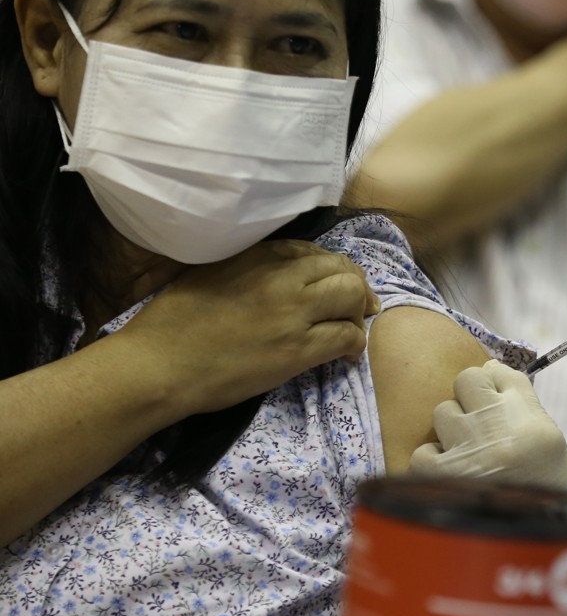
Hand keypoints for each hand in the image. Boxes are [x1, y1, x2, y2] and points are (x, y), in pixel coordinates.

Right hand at [120, 239, 380, 414]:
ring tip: (353, 326)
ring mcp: (293, 312)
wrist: (159, 364)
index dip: (329, 267)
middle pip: (341, 268)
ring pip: (352, 296)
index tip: (330, 282)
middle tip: (358, 304)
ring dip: (359, 311)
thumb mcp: (206, 274)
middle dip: (355, 285)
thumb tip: (270, 274)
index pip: (310, 251)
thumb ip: (243, 267)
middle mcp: (280, 277)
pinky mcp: (298, 349)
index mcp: (255, 255)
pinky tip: (347, 353)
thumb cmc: (170, 323)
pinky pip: (347, 336)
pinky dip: (355, 343)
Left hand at [410, 361, 566, 495]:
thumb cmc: (549, 492)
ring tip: (468, 454)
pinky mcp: (444, 478)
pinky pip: (422, 453)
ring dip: (451, 431)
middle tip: (480, 427)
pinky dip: (433, 463)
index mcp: (532, 420)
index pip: (498, 373)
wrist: (540, 539)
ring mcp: (470, 450)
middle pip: (467, 381)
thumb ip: (522, 404)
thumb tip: (487, 369)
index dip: (491, 383)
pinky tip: (450, 473)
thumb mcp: (551, 443)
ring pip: (442, 412)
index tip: (493, 398)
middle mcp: (500, 428)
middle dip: (470, 399)